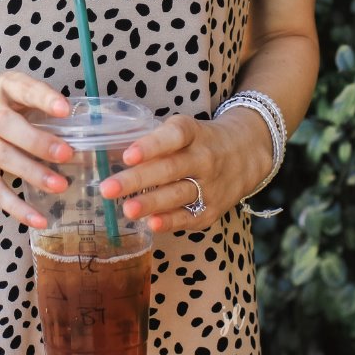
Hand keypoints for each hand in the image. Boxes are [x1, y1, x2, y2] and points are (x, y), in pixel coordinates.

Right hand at [0, 70, 72, 227]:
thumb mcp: (10, 104)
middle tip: (67, 153)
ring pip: (3, 157)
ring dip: (32, 172)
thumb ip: (39, 113)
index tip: (64, 109)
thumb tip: (85, 135)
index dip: (42, 97)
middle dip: (37, 140)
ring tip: (60, 185)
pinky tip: (38, 218)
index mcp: (3, 90)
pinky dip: (17, 206)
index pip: (22, 88)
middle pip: (7, 125)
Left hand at [98, 107, 272, 232]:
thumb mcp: (185, 129)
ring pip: (178, 195)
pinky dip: (171, 222)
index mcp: (193, 133)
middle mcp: (204, 158)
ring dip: (150, 203)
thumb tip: (110, 155)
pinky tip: (152, 225)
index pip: (174, 136)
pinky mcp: (213, 209)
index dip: (151, 146)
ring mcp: (210, 185)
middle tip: (107, 188)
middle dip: (136, 180)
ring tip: (126, 210)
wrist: (247, 153)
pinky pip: (189, 217)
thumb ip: (154, 141)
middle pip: (169, 169)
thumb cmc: (201, 141)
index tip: (127, 155)